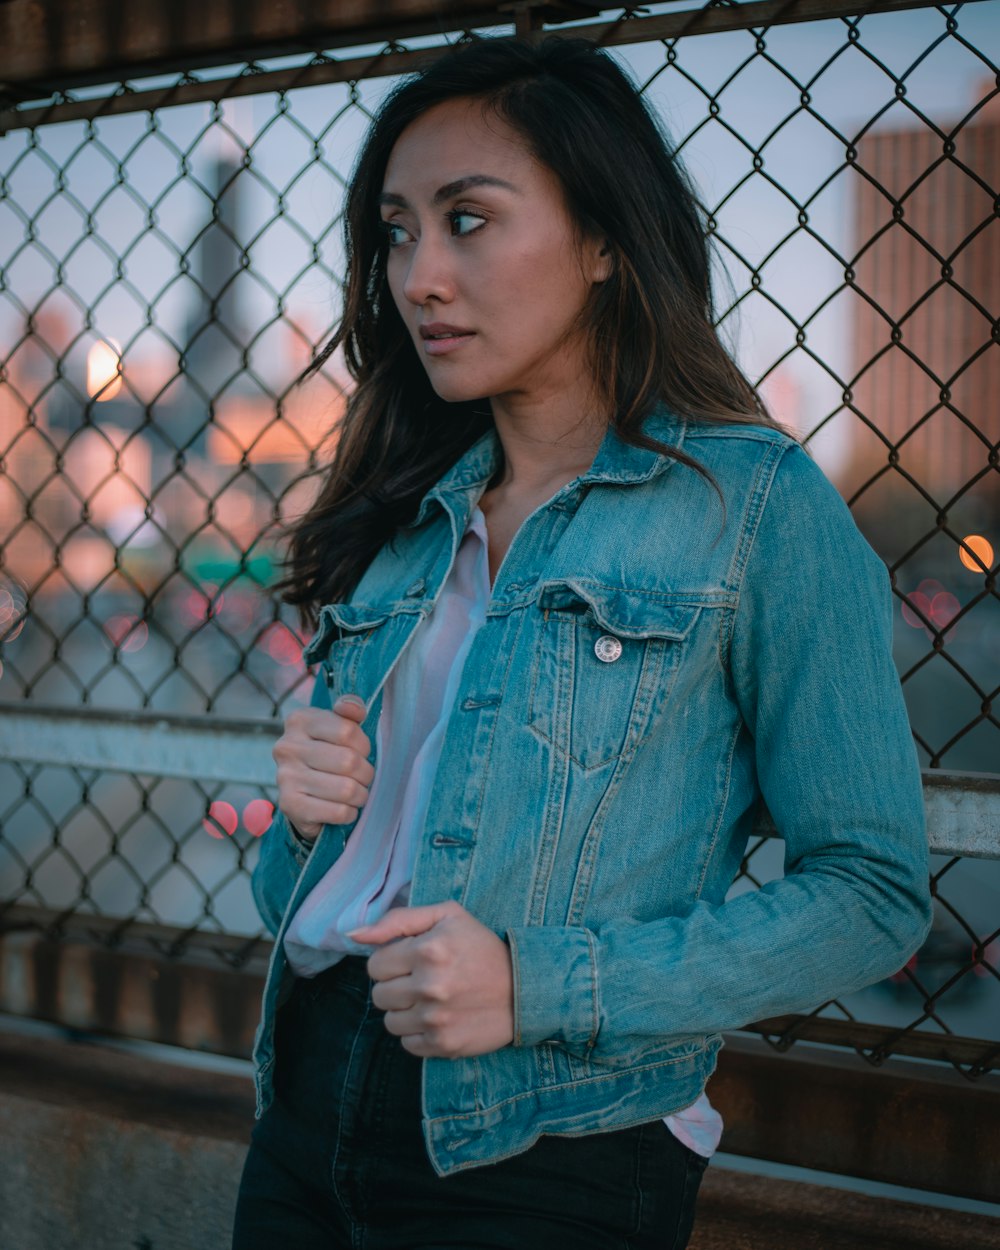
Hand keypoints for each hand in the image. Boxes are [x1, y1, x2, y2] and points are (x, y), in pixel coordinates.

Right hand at [272, 695, 373, 839]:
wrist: (303, 796)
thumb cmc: (329, 755)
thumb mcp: (339, 727)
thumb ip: (350, 711)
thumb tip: (355, 708)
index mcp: (300, 720)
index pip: (348, 731)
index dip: (363, 745)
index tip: (361, 751)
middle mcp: (287, 746)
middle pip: (348, 761)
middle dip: (366, 773)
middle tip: (362, 777)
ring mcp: (285, 777)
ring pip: (346, 789)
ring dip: (360, 795)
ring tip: (355, 793)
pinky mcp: (289, 805)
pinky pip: (338, 812)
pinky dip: (350, 813)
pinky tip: (344, 809)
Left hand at [348, 901, 514, 1058]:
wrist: (524, 989)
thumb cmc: (481, 947)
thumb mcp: (446, 916)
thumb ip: (397, 920)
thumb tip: (354, 935)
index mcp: (427, 949)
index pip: (375, 965)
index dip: (391, 961)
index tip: (412, 961)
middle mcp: (429, 985)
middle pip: (379, 995)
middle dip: (396, 986)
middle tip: (422, 980)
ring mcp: (435, 1018)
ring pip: (389, 1021)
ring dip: (405, 1011)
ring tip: (431, 1000)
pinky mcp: (442, 1044)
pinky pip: (406, 1044)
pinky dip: (418, 1033)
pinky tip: (439, 1018)